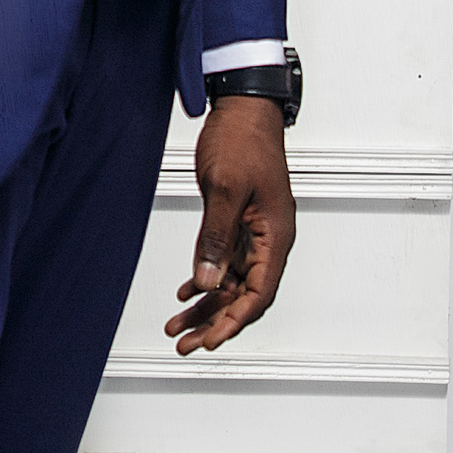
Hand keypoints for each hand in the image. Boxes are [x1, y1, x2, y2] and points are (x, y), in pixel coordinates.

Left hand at [167, 96, 296, 352]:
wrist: (243, 109)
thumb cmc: (242, 141)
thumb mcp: (224, 190)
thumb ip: (215, 238)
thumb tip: (207, 281)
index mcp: (275, 236)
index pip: (259, 293)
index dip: (234, 321)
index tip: (211, 341)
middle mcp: (268, 240)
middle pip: (244, 295)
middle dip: (214, 322)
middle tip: (185, 344)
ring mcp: (254, 233)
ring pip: (231, 282)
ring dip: (205, 306)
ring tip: (177, 327)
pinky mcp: (238, 222)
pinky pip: (224, 262)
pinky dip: (205, 280)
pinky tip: (185, 293)